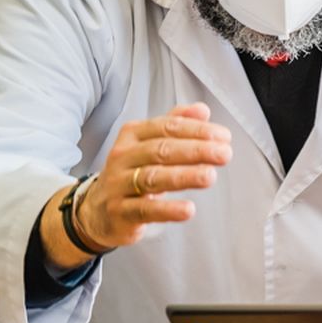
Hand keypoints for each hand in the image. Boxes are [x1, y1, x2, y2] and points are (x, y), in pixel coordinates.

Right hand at [74, 102, 231, 252]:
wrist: (97, 210)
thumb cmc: (132, 173)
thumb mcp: (149, 144)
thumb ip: (175, 125)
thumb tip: (202, 110)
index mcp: (133, 135)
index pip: (167, 127)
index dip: (197, 131)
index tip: (224, 137)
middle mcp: (123, 156)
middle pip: (161, 150)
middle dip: (195, 150)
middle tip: (224, 154)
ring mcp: (119, 185)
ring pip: (152, 178)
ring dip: (184, 176)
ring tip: (210, 176)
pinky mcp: (120, 212)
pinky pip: (145, 210)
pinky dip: (167, 210)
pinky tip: (188, 209)